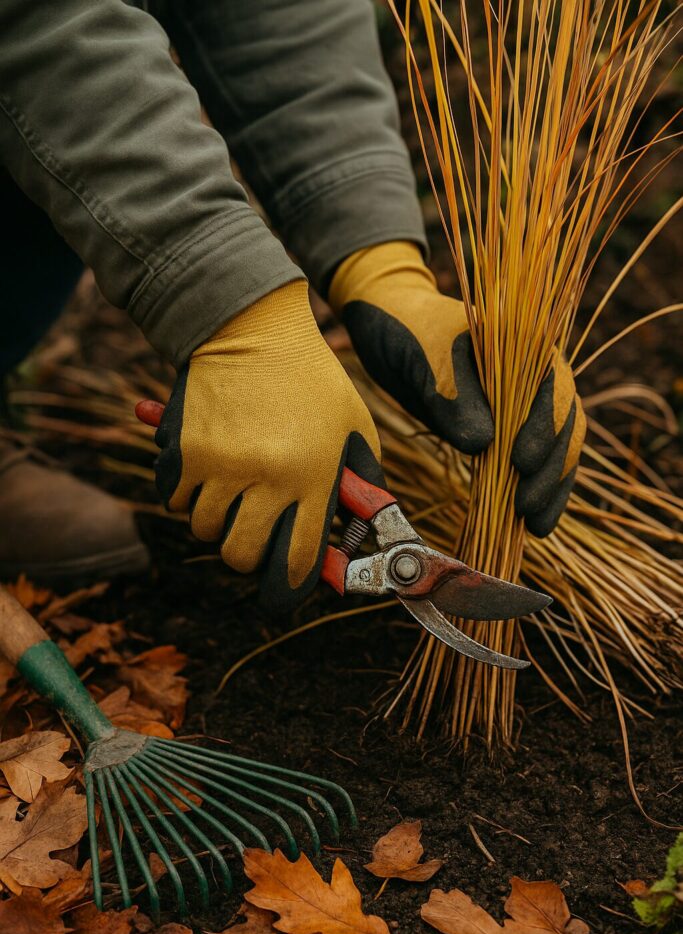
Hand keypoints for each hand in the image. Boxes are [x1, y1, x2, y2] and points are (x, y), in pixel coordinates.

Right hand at [154, 280, 382, 612]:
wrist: (251, 328)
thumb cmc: (311, 383)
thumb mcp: (353, 432)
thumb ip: (358, 492)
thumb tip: (351, 547)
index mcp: (314, 476)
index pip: (298, 562)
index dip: (290, 587)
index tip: (284, 591)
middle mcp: (267, 477)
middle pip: (241, 557)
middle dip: (247, 554)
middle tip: (253, 531)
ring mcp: (221, 465)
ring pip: (204, 530)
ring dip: (216, 517)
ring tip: (234, 483)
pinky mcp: (183, 451)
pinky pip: (175, 501)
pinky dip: (187, 492)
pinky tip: (208, 463)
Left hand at [329, 241, 582, 536]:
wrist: (389, 325)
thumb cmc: (406, 331)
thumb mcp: (425, 358)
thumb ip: (454, 396)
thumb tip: (484, 444)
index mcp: (527, 342)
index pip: (552, 391)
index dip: (543, 430)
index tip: (520, 464)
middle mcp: (537, 372)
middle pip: (563, 425)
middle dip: (550, 470)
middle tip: (528, 509)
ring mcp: (526, 400)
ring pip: (555, 447)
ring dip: (549, 487)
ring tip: (535, 527)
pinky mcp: (509, 424)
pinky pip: (532, 457)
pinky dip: (532, 487)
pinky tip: (528, 521)